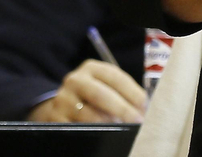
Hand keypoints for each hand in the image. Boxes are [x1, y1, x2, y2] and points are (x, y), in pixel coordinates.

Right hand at [27, 59, 146, 122]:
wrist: (63, 104)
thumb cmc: (95, 94)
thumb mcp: (107, 85)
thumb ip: (124, 92)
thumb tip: (144, 108)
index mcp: (92, 68)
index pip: (115, 77)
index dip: (132, 92)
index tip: (145, 105)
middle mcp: (75, 80)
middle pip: (101, 95)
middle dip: (123, 109)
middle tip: (138, 121)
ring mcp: (62, 99)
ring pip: (89, 114)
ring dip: (109, 123)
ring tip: (122, 128)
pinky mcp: (55, 118)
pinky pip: (78, 127)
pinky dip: (95, 132)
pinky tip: (105, 134)